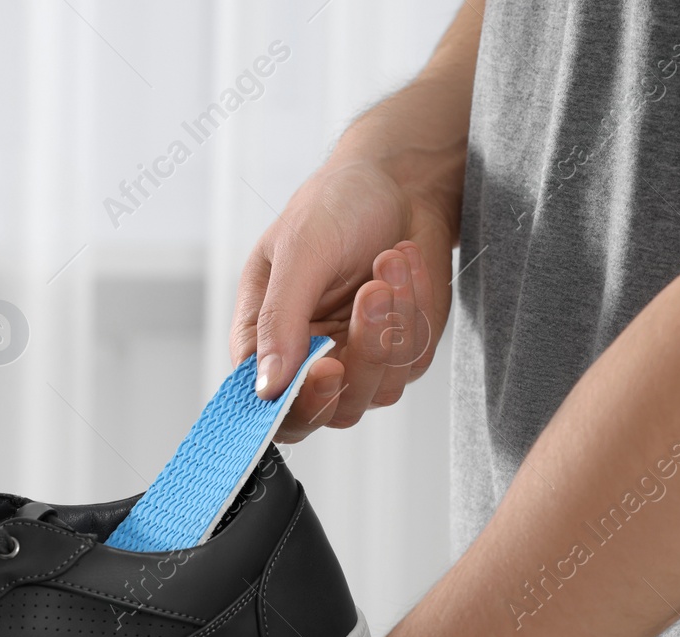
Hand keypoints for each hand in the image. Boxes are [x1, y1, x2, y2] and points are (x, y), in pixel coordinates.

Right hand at [230, 158, 456, 441]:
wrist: (400, 182)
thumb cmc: (336, 204)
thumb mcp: (300, 250)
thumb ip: (278, 320)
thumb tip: (266, 388)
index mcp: (265, 340)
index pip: (271, 407)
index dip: (299, 403)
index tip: (328, 368)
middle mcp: (308, 361)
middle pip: (332, 411)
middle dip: (362, 356)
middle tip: (373, 293)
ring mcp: (358, 363)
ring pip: (379, 390)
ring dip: (391, 324)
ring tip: (388, 260)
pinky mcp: (401, 355)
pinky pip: (413, 361)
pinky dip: (414, 310)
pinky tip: (403, 265)